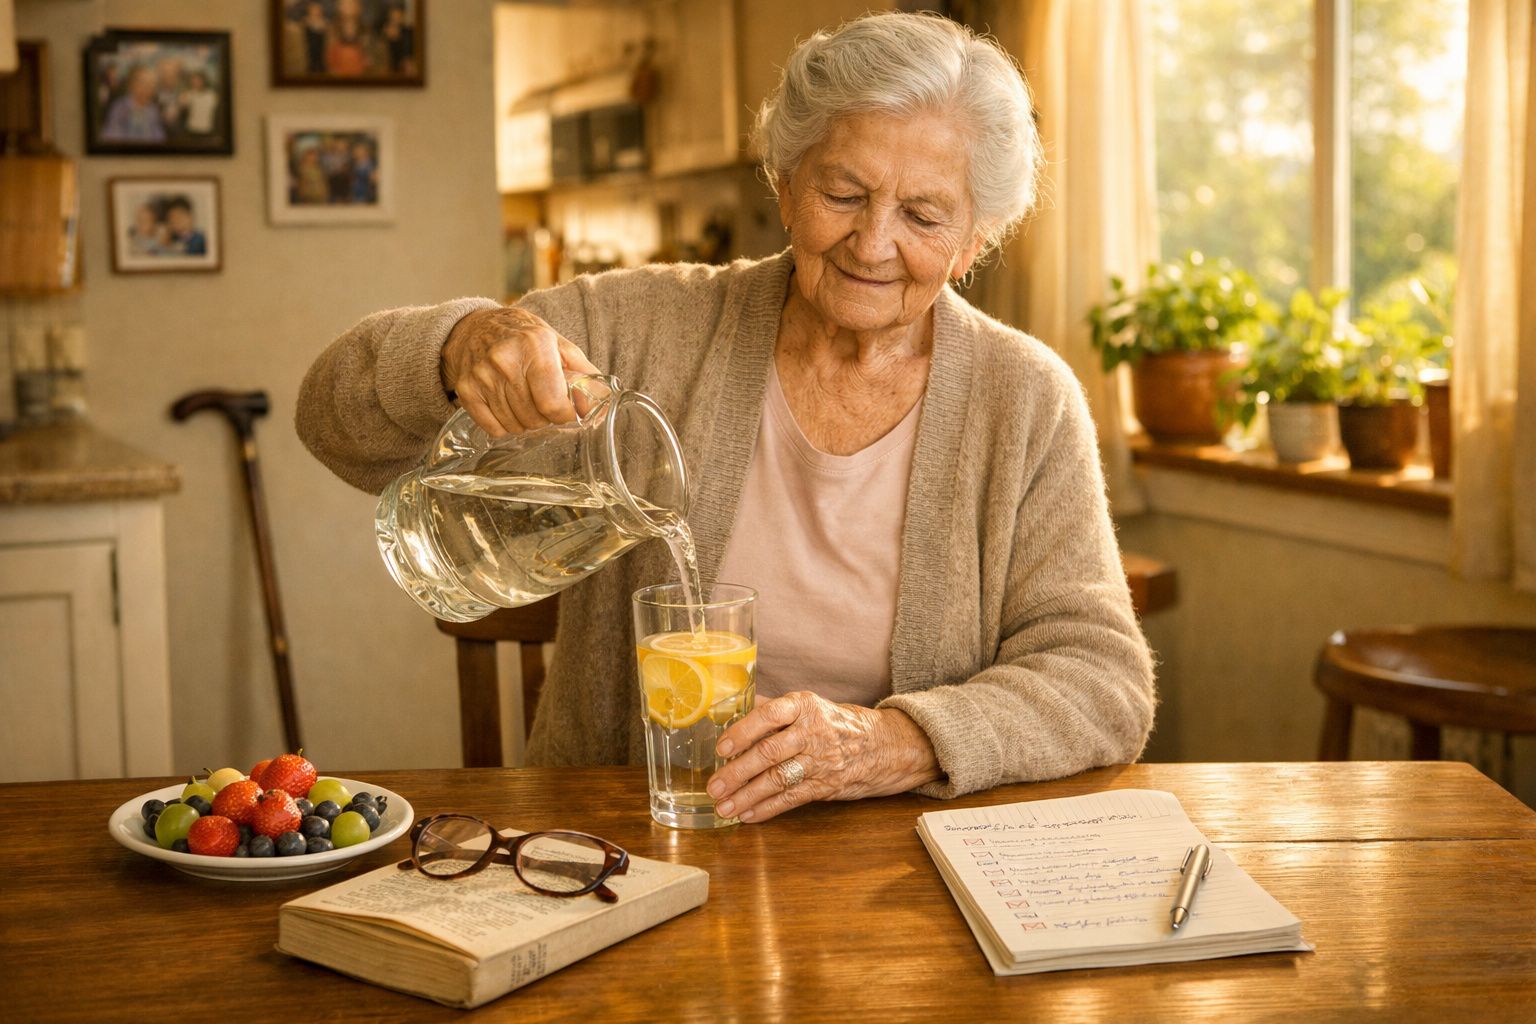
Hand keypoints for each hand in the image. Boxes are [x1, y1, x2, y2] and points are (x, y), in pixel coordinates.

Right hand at [441, 306, 599, 435]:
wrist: (475, 326)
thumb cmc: (523, 336)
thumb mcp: (558, 344)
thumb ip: (584, 373)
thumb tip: (603, 404)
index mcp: (534, 345)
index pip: (552, 403)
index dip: (566, 415)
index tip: (568, 411)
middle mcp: (505, 360)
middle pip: (534, 418)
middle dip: (546, 418)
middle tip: (545, 404)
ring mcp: (482, 376)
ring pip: (514, 426)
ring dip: (526, 422)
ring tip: (526, 402)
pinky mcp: (466, 389)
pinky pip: (493, 428)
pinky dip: (504, 425)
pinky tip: (507, 407)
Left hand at [705, 692, 940, 822]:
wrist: (882, 745)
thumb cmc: (835, 723)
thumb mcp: (808, 706)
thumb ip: (772, 707)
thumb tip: (730, 706)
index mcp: (804, 706)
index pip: (769, 715)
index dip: (743, 732)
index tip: (721, 748)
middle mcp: (812, 731)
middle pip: (769, 753)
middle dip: (737, 772)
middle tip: (714, 785)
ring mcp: (821, 760)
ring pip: (778, 779)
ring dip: (747, 796)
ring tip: (724, 806)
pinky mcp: (826, 785)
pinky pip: (792, 798)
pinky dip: (767, 808)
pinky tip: (747, 815)